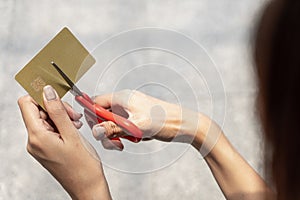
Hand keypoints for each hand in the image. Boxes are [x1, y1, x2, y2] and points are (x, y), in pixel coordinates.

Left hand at [18, 85, 110, 199]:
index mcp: (37, 137)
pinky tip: (73, 129)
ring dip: (61, 116)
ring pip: (45, 118)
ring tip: (76, 124)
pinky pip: (49, 128)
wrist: (87, 186)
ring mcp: (39, 145)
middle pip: (38, 110)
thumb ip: (58, 111)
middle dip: (56, 108)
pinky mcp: (45, 148)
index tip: (57, 94)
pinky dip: (61, 125)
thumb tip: (47, 91)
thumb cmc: (83, 166)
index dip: (41, 95)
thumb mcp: (72, 134)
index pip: (27, 104)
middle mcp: (33, 141)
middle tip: (73, 116)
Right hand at [88, 89, 212, 151]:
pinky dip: (125, 135)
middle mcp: (125, 102)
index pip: (96, 101)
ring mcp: (130, 111)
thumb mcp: (136, 126)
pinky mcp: (136, 119)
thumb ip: (114, 128)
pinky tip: (136, 138)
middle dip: (104, 130)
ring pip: (112, 123)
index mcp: (123, 97)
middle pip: (102, 114)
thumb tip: (95, 131)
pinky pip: (123, 127)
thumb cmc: (164, 120)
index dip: (92, 115)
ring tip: (126, 142)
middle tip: (113, 142)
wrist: (183, 124)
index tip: (95, 129)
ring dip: (115, 135)